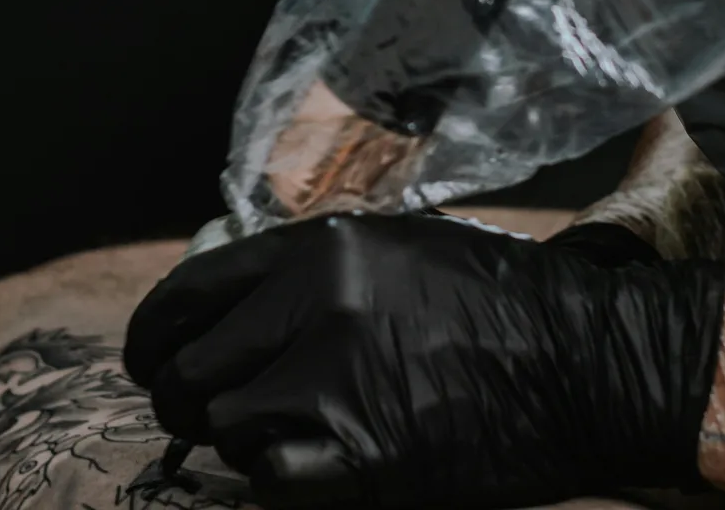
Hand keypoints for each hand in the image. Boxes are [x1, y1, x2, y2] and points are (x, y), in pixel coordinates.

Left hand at [125, 214, 724, 509]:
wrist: (580, 359)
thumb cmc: (490, 296)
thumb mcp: (389, 248)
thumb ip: (306, 269)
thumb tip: (234, 305)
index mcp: (318, 248)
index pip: (190, 289)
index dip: (150, 329)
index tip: (144, 354)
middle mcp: (314, 305)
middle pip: (189, 366)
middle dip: (176, 395)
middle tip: (193, 411)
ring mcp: (337, 382)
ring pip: (222, 425)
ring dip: (230, 438)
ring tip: (261, 436)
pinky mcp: (365, 455)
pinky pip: (269, 477)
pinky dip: (271, 477)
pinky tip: (299, 465)